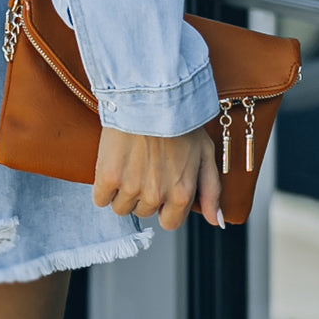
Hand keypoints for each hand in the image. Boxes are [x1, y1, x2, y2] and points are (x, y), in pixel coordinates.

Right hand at [92, 126, 222, 230]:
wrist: (150, 95)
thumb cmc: (180, 120)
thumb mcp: (205, 154)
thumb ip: (211, 191)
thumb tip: (217, 222)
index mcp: (181, 194)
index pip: (169, 222)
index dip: (163, 206)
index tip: (158, 189)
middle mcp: (157, 196)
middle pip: (143, 212)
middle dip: (143, 195)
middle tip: (143, 168)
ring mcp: (131, 187)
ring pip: (120, 207)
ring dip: (122, 192)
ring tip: (127, 165)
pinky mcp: (108, 176)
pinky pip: (100, 198)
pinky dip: (103, 188)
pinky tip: (111, 168)